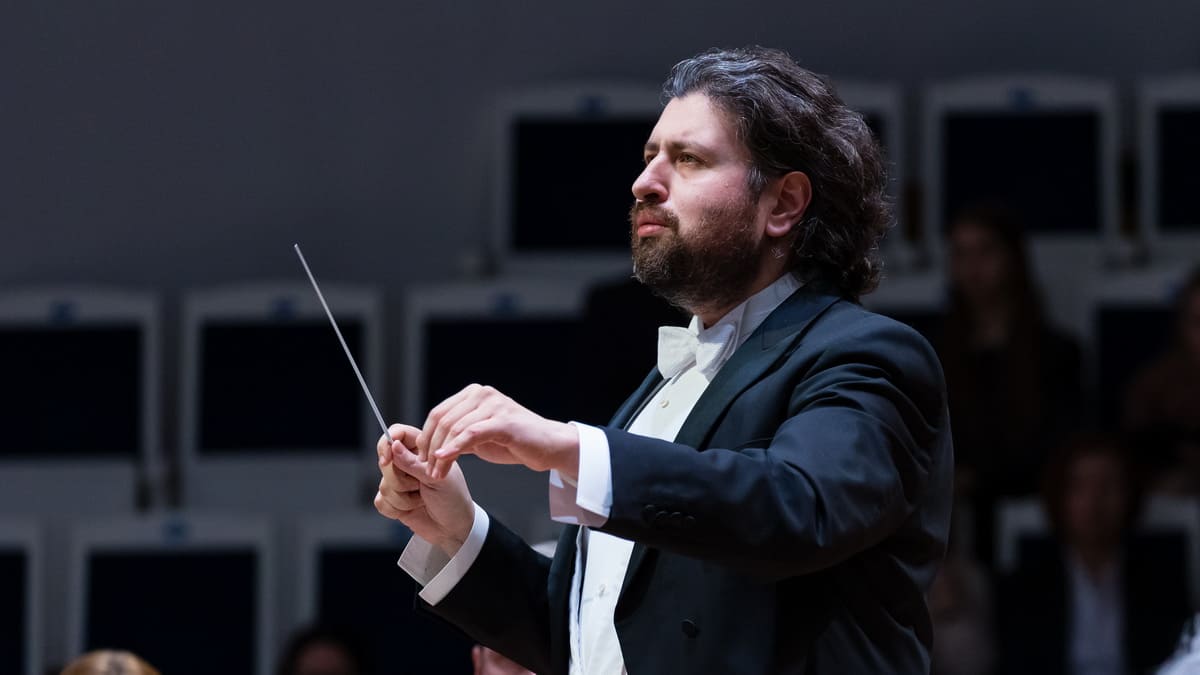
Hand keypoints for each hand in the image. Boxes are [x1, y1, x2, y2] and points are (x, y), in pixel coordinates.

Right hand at [374, 423, 474, 556]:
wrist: (454, 529)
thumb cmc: (454, 499)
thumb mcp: (437, 478)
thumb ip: (412, 463)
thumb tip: (394, 446)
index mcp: (422, 449)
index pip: (396, 433)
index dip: (387, 444)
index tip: (387, 459)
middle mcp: (408, 463)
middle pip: (385, 462)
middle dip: (401, 480)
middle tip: (419, 486)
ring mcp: (400, 482)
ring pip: (383, 485)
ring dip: (403, 498)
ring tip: (422, 499)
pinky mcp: (393, 500)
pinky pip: (380, 502)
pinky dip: (396, 509)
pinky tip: (413, 509)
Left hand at [417, 384, 579, 481]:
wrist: (549, 446)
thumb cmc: (516, 442)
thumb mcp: (480, 436)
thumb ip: (459, 434)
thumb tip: (431, 443)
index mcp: (474, 394)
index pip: (439, 413)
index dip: (425, 436)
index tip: (420, 458)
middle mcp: (482, 394)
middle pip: (443, 420)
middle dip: (430, 447)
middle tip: (426, 469)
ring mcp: (494, 405)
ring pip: (454, 428)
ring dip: (440, 454)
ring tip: (436, 473)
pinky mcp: (503, 420)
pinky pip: (470, 434)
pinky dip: (453, 448)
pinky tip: (444, 460)